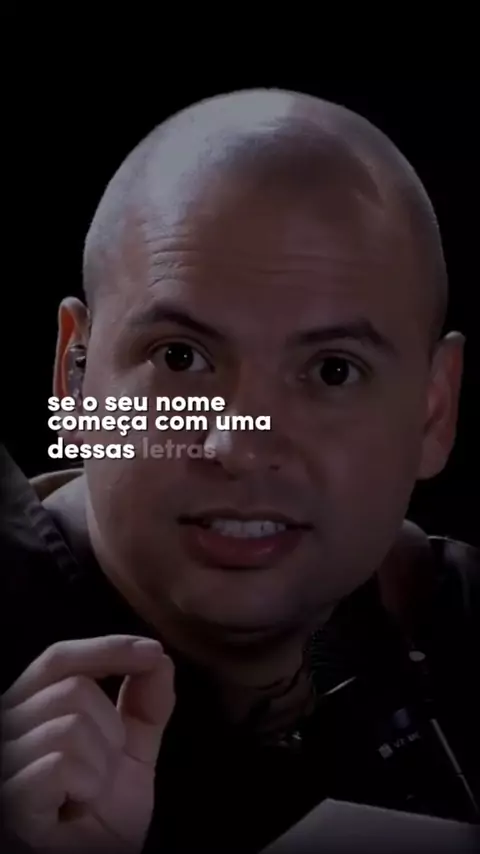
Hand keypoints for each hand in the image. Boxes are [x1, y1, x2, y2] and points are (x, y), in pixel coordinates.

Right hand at [1, 635, 174, 852]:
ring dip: (100, 764)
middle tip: (104, 770)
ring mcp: (2, 765)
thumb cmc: (100, 817)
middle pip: (72, 687)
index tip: (152, 652)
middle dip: (110, 727)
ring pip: (70, 725)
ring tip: (87, 793)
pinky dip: (87, 784)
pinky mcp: (8, 801)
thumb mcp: (131, 753)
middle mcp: (6, 729)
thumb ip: (145, 707)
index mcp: (30, 709)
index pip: (59, 658)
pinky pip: (60, 763)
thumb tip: (159, 659)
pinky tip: (75, 807)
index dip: (107, 648)